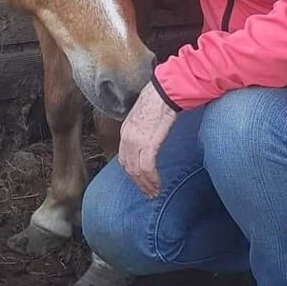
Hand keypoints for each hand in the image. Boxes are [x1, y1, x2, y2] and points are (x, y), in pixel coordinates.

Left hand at [118, 82, 177, 197]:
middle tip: (148, 192)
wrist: (163, 92)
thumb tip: (147, 138)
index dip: (131, 172)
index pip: (123, 158)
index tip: (139, 180)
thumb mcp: (143, 117)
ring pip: (136, 171)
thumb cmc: (158, 101)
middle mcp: (127, 138)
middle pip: (128, 168)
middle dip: (138, 183)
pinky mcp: (148, 144)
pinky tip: (158, 185)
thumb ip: (141, 130)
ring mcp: (136, 142)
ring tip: (154, 192)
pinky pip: (147, 168)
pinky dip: (152, 179)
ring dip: (146, 184)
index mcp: (125, 131)